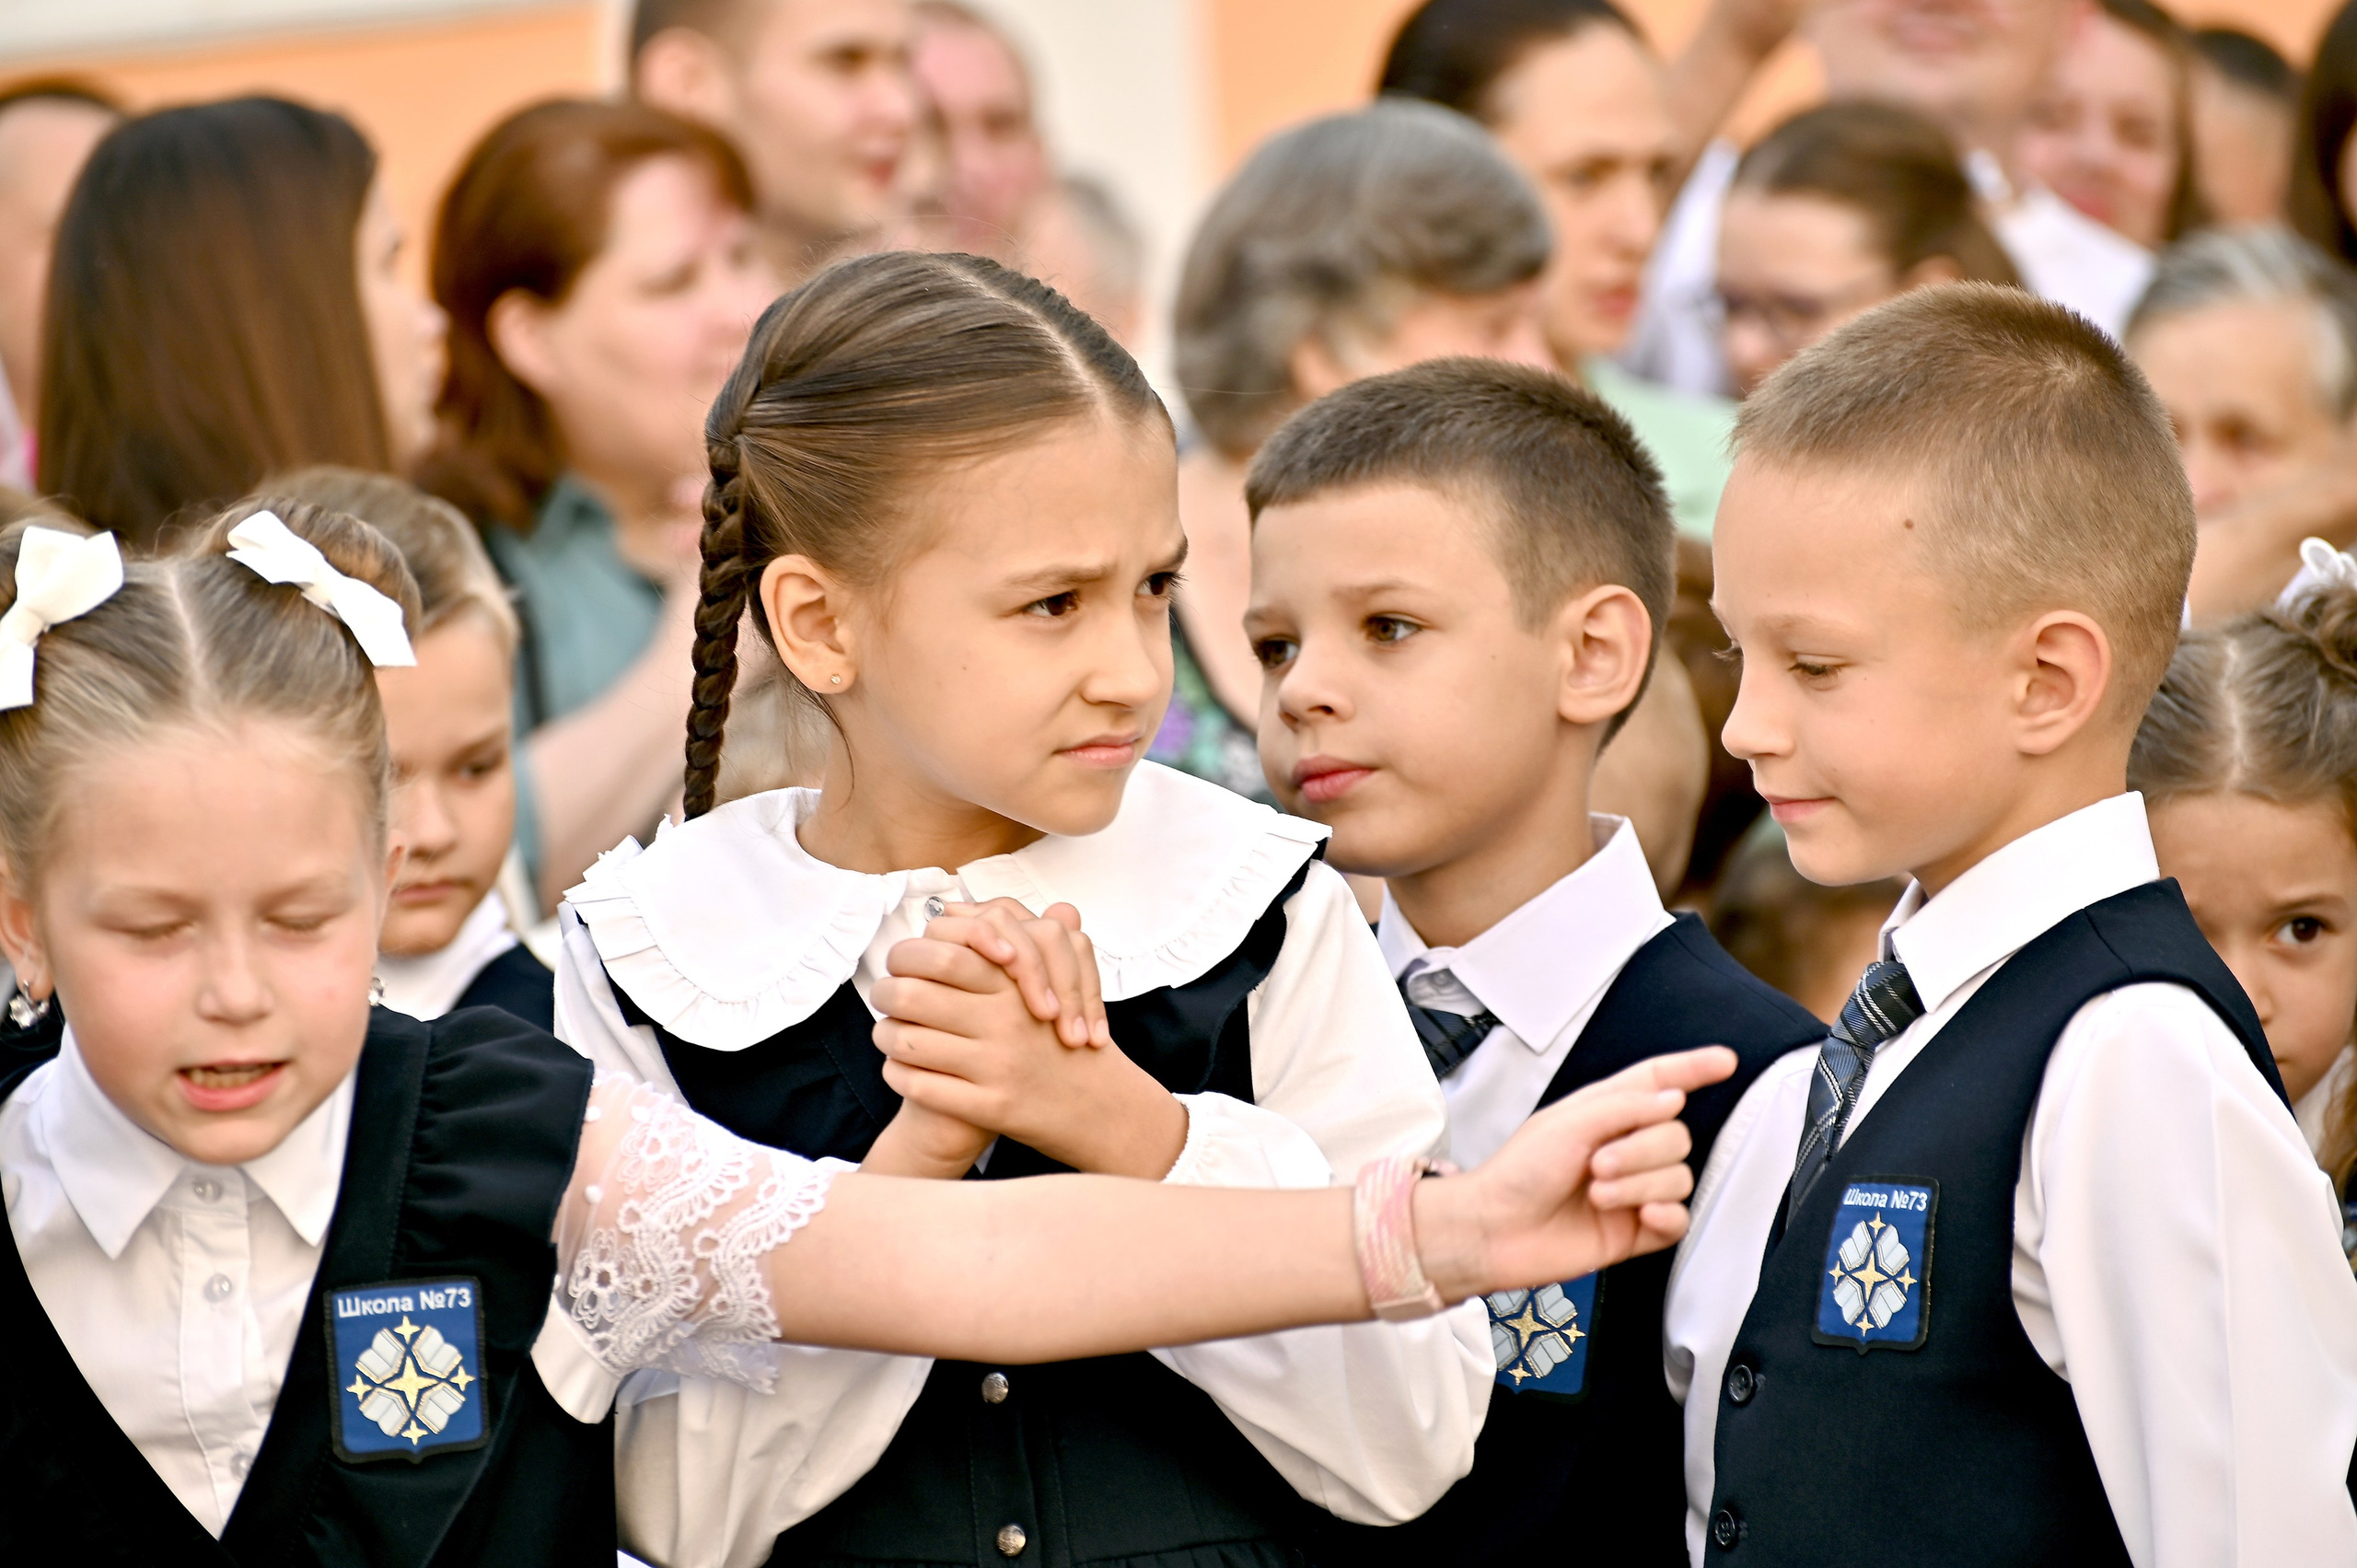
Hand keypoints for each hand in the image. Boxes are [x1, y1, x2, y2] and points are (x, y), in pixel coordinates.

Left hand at [872, 925, 1186, 1177]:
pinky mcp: (990, 1107)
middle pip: (911, 993)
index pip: (940, 951)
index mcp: (1017, 984)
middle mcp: (1007, 1020)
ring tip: (888, 1034)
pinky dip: (898, 1075)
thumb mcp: (1057, 980)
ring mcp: (999, 1065)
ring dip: (886, 1036)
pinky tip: (900, 1069)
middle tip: (883, 997)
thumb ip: (1017, 940)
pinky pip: (919, 1085)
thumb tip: (961, 905)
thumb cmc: (1063, 1040)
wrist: (1100, 1107)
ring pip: (906, 1041)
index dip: (908, 956)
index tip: (903, 966)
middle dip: (885, 994)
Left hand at [1413, 1047, 1737, 1301]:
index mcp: (1605, 1113)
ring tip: (1598, 1193)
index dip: (1692, 1069)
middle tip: (1597, 1164)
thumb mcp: (1567, 1122)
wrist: (1496, 1231)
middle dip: (1641, 1150)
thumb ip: (1625, 1106)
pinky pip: (1679, 1219)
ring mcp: (1633, 1189)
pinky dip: (1664, 1215)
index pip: (1658, 1082)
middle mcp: (1624, 1148)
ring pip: (1679, 1177)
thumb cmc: (1517, 1172)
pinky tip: (1639, 1214)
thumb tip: (1673, 1098)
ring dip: (1640, 1184)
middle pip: (1676, 1136)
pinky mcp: (1636, 1230)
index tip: (1725, 1061)